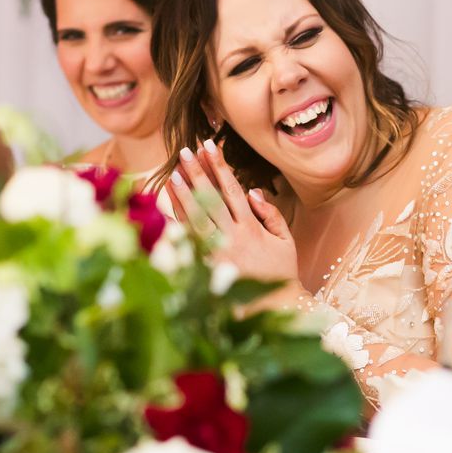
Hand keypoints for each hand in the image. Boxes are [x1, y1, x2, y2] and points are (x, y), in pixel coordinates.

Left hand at [163, 138, 300, 287]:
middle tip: (184, 153)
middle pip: (210, 199)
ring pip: (196, 218)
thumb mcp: (285, 240)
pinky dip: (177, 226)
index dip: (219, 166)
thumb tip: (253, 192)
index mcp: (252, 227)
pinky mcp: (207, 268)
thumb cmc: (281, 271)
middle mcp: (232, 237)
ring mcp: (218, 253)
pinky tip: (166, 211)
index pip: (232, 189)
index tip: (209, 146)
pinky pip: (188, 244)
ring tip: (172, 175)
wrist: (275, 306)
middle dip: (197, 173)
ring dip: (183, 196)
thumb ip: (271, 214)